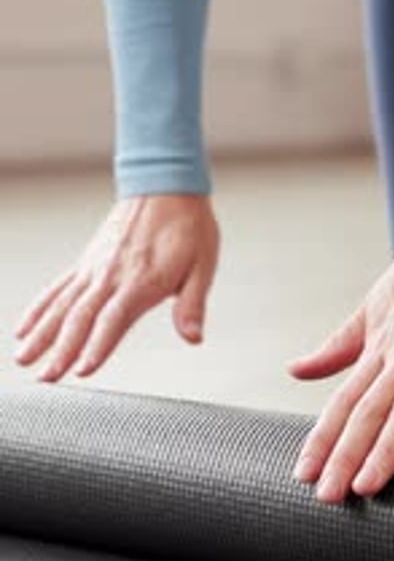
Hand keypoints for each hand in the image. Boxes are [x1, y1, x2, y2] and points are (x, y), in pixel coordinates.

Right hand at [14, 194, 219, 380]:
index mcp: (142, 280)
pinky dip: (39, 308)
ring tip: (24, 359)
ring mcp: (95, 268)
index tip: (82, 369)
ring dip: (42, 334)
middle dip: (61, 350)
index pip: (114, 319)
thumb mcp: (202, 265)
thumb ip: (192, 304)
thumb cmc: (188, 225)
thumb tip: (193, 337)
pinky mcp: (87, 262)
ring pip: (62, 305)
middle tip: (46, 377)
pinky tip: (24, 328)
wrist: (165, 183)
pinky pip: (58, 287)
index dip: (98, 346)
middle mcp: (112, 275)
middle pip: (81, 317)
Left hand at [289, 233, 393, 502]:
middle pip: (370, 411)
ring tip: (368, 483)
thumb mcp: (371, 307)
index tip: (304, 473)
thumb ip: (337, 345)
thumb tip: (294, 370)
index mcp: (379, 347)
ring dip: (388, 446)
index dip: (324, 438)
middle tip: (328, 495)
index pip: (344, 401)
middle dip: (346, 454)